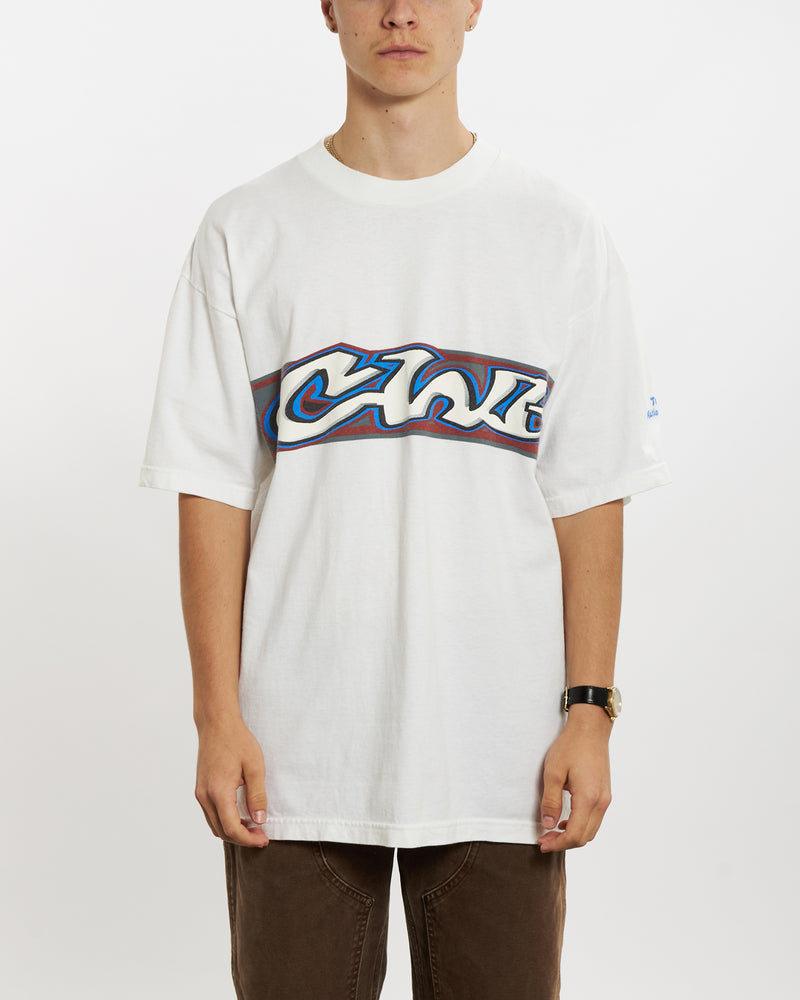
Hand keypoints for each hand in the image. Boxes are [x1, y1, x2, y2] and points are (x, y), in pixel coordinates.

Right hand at [195, 716, 269, 847]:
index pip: (232, 828)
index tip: (264, 839)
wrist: (216, 723)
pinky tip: (240, 816)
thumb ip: (257, 795)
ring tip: (253, 828)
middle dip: (242, 839)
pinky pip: (211, 814)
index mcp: (218, 792)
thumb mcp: (254, 766)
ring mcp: (200, 793)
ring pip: (214, 825)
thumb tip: (260, 820)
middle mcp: (205, 796)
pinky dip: (224, 821)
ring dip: (232, 831)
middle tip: (261, 836)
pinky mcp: (200, 789)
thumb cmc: (237, 741)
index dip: (248, 839)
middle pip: (221, 831)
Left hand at [537, 708, 612, 852]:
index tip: (542, 844)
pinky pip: (594, 819)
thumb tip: (548, 825)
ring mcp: (605, 798)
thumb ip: (551, 801)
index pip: (575, 834)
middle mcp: (601, 802)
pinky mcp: (604, 793)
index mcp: (588, 798)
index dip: (557, 844)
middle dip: (564, 843)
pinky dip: (580, 826)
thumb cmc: (571, 746)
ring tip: (552, 832)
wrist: (591, 728)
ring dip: (573, 835)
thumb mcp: (553, 772)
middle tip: (544, 840)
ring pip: (591, 830)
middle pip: (585, 837)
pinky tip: (565, 821)